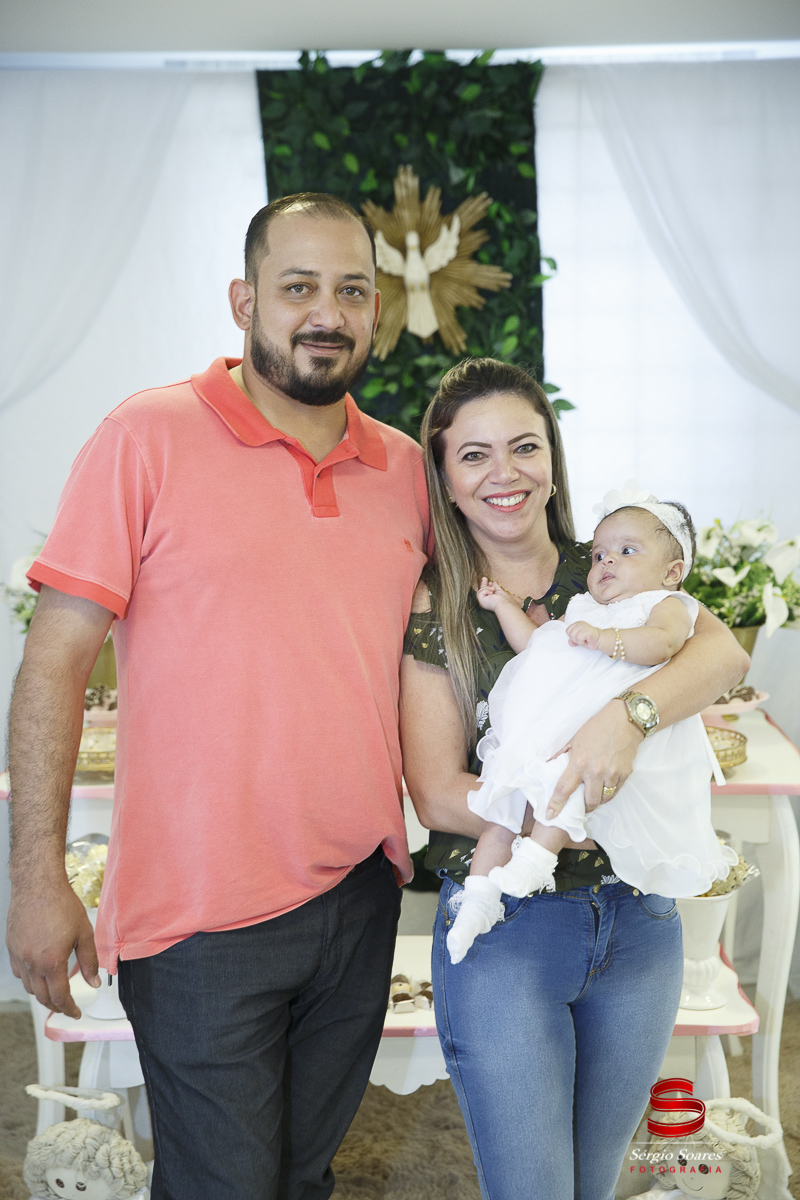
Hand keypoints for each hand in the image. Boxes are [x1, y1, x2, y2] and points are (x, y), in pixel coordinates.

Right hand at [7, 880, 99, 1017]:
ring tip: (55, 993)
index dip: (69, 1008)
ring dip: (42, 994)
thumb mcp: (84, 933)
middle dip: (56, 1006)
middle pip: (42, 996)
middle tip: (67, 1007)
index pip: (60, 996)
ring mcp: (19, 956)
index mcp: (52, 962)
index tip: (76, 1012)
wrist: (37, 885)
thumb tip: (94, 982)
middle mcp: (32, 963)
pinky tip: (38, 975)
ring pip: (29, 987)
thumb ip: (89, 961)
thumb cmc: (62, 904)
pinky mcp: (12, 948)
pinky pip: (19, 973)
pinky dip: (29, 980)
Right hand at [475, 577, 513, 612]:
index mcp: (490, 600)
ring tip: (493, 589)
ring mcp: (482, 602)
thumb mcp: (499, 591)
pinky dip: (486, 591)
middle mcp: (485, 602)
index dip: (486, 586)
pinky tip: (491, 592)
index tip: (488, 581)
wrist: (504, 604)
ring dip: (487, 588)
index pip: (486, 592)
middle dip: (483, 584)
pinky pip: (480, 593)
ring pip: (480, 591)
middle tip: (484, 578)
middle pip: (481, 591)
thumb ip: (496, 587)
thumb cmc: (503, 599)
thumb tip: (494, 582)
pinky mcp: (481, 601)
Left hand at [546, 699, 642, 816]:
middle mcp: (596, 771)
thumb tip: (546, 764)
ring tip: (593, 794)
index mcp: (579, 762)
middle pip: (589, 802)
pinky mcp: (625, 774)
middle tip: (580, 805)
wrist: (625, 720)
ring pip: (603, 799)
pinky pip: (615, 792)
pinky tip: (605, 787)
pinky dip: (609, 793)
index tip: (550, 815)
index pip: (564, 789)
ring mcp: (612, 774)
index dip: (556, 804)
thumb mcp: (574, 738)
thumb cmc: (597, 727)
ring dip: (597, 800)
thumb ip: (561, 754)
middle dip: (583, 807)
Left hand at [566, 620, 601, 649]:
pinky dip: (582, 642)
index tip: (578, 638)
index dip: (571, 637)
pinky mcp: (587, 630)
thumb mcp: (578, 640)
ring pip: (573, 636)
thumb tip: (570, 642)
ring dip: (579, 641)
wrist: (600, 640)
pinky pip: (579, 638)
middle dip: (575, 639)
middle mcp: (579, 623)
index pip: (567, 630)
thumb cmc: (590, 639)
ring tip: (585, 640)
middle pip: (569, 633)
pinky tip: (587, 641)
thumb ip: (572, 640)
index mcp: (577, 624)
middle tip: (582, 640)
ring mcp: (583, 626)